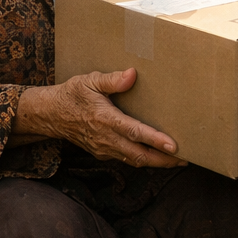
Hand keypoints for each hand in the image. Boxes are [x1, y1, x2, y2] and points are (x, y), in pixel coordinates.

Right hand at [23, 70, 182, 168]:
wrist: (51, 114)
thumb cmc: (72, 95)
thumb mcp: (89, 80)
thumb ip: (111, 79)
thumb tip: (132, 74)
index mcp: (104, 119)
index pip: (134, 132)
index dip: (155, 140)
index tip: (173, 146)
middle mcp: (105, 138)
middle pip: (139, 155)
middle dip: (163, 159)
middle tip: (185, 158)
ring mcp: (104, 149)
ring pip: (134, 160)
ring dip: (156, 162)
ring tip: (177, 159)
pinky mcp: (102, 153)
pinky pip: (126, 160)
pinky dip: (143, 160)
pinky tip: (156, 156)